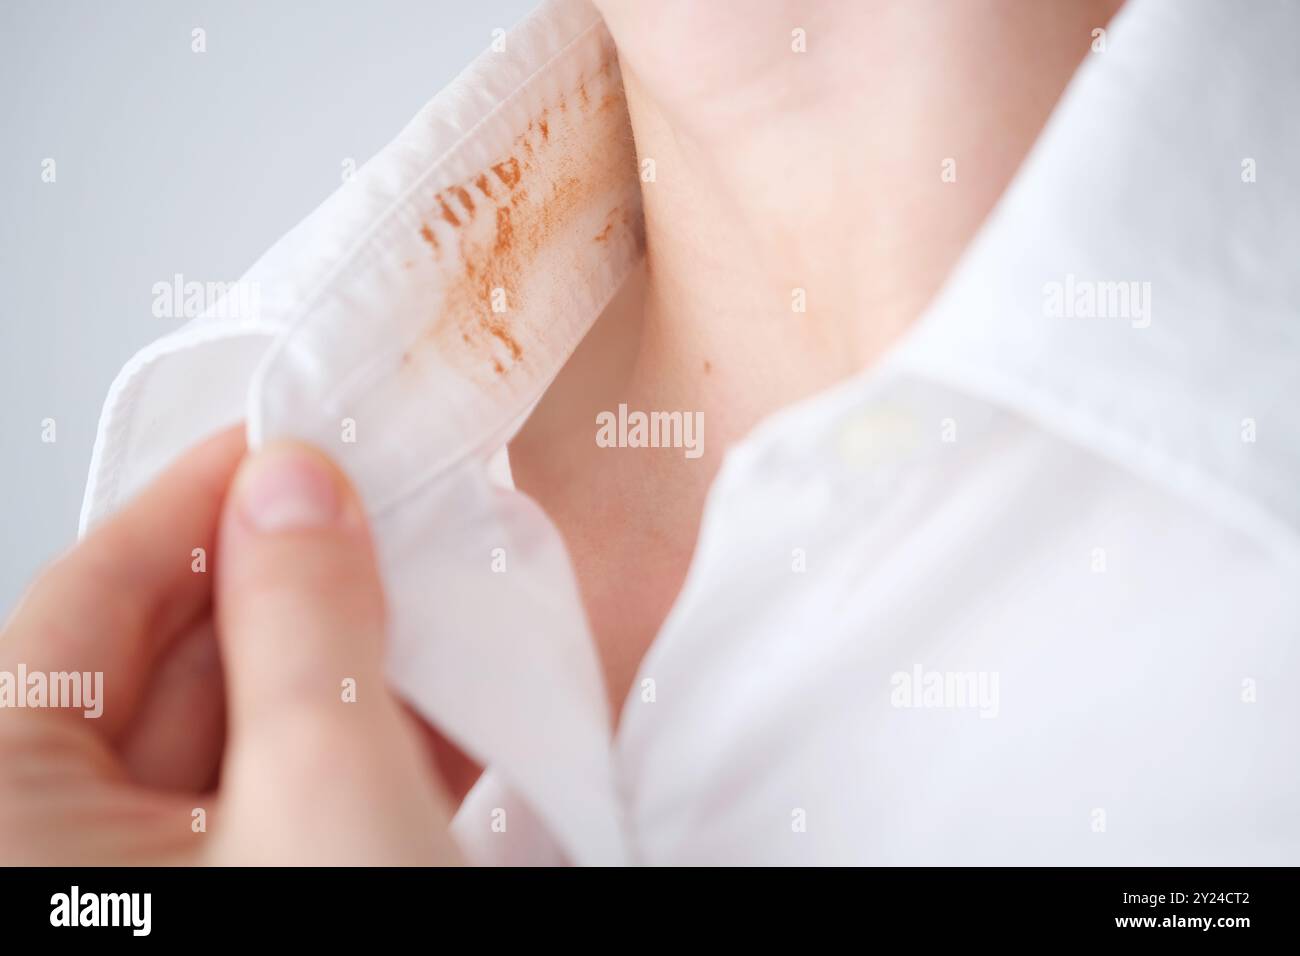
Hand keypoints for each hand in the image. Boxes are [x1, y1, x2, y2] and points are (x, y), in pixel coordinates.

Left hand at [0, 429, 460, 864]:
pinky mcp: (231, 911)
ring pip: (232, 744)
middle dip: (290, 589)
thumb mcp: (326, 794)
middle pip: (163, 673)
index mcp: (13, 822)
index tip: (281, 443)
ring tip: (432, 603)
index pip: (84, 606)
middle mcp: (52, 857)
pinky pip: (275, 812)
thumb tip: (294, 493)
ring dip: (339, 671)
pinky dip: (354, 759)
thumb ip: (306, 623)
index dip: (196, 506)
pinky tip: (444, 705)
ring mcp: (143, 893)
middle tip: (375, 518)